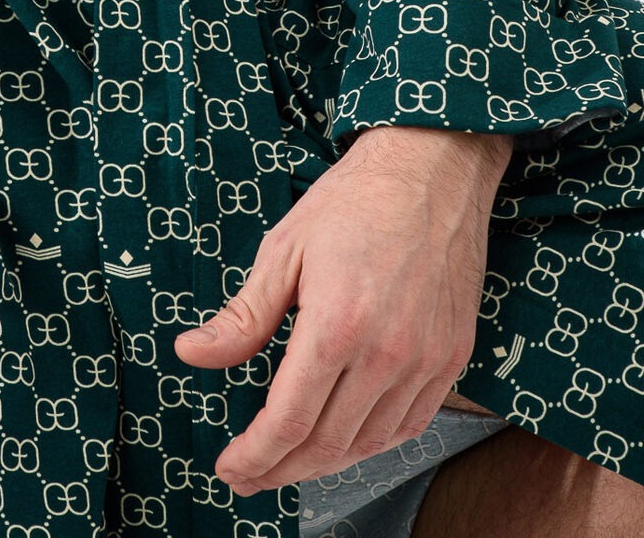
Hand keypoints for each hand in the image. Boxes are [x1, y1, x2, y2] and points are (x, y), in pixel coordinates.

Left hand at [174, 125, 511, 495]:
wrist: (431, 168)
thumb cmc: (353, 200)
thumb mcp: (285, 249)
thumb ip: (243, 316)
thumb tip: (191, 353)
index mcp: (337, 323)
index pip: (289, 420)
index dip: (255, 454)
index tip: (230, 468)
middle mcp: (387, 353)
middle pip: (328, 443)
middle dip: (280, 467)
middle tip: (249, 474)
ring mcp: (426, 359)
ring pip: (370, 443)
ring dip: (325, 463)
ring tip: (288, 461)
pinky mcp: (452, 356)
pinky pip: (410, 425)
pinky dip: (372, 442)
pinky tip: (345, 437)